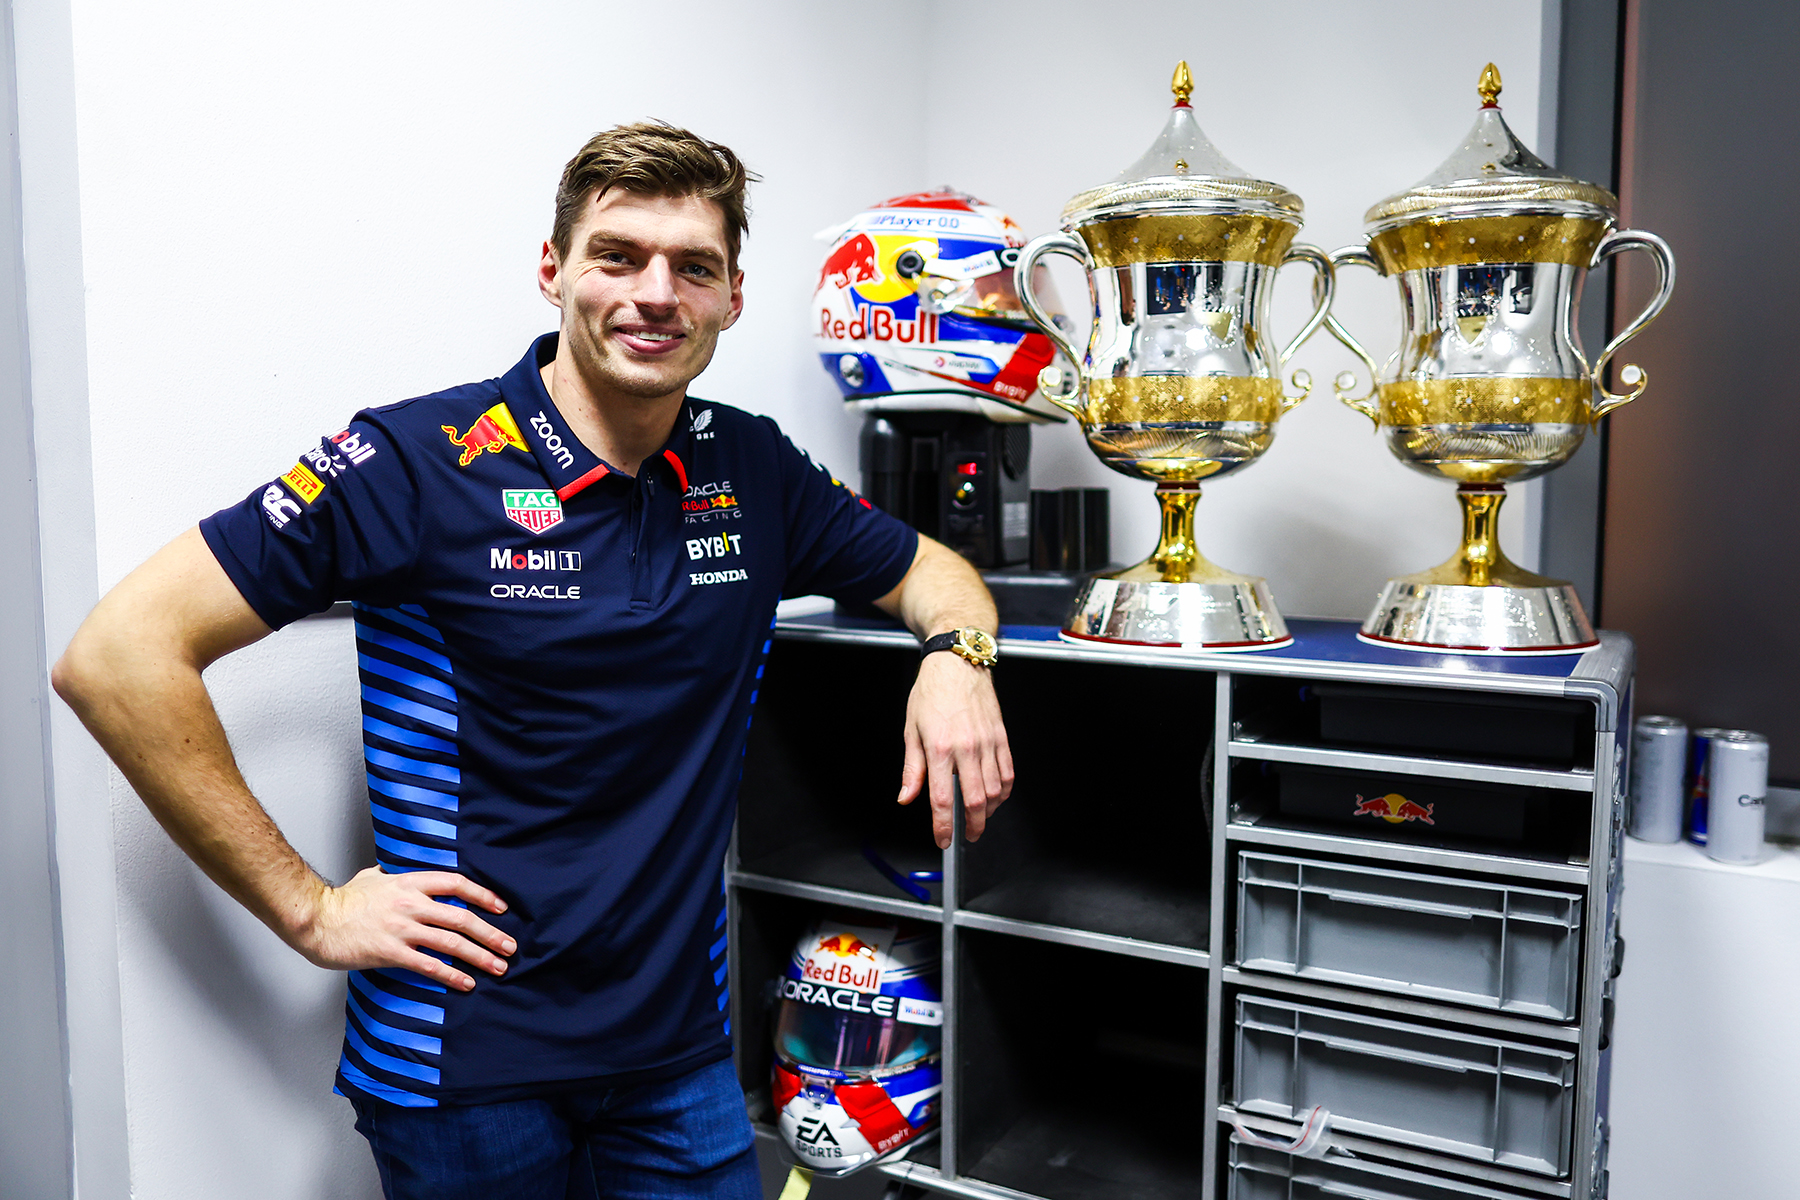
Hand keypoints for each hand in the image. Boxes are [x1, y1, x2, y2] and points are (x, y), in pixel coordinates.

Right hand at [293, 868, 514, 990]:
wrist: (317, 920)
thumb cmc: (343, 900)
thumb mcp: (373, 877)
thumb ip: (393, 876)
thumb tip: (397, 872)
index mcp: (409, 882)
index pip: (456, 884)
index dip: (483, 895)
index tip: (501, 908)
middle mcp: (410, 903)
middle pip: (461, 916)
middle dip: (490, 933)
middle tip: (509, 945)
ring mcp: (402, 928)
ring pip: (451, 942)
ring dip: (479, 956)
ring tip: (498, 966)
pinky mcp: (391, 952)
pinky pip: (429, 965)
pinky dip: (452, 975)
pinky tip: (466, 982)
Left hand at [897, 652, 1013, 847]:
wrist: (957, 663)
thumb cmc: (932, 692)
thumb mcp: (911, 730)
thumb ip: (911, 769)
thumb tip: (906, 798)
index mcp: (939, 748)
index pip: (942, 799)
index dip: (943, 826)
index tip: (943, 840)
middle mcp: (966, 748)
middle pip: (975, 801)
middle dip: (973, 826)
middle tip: (968, 836)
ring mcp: (987, 743)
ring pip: (996, 790)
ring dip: (989, 811)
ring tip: (980, 818)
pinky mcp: (1001, 737)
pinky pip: (1008, 772)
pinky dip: (1004, 791)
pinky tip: (996, 797)